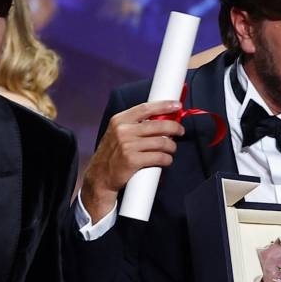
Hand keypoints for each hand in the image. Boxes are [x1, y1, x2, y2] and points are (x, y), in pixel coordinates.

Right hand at [81, 100, 184, 221]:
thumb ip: (135, 125)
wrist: (100, 176)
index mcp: (119, 120)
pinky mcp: (132, 160)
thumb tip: (161, 119)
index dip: (164, 105)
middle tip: (180, 131)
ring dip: (171, 146)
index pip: (145, 108)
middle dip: (174, 127)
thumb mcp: (118, 133)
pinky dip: (167, 159)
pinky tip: (166, 160)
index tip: (176, 105)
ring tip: (172, 149)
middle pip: (157, 125)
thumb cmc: (112, 154)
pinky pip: (159, 157)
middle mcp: (123, 131)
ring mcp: (127, 146)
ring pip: (161, 142)